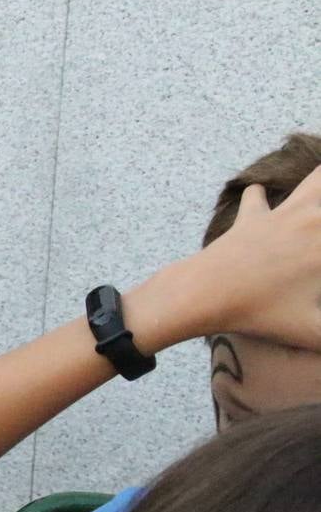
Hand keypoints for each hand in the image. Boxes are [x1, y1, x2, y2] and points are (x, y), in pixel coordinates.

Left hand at [146, 167, 320, 350]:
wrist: (203, 294)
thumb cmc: (259, 314)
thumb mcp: (311, 332)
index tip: (319, 264)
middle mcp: (313, 221)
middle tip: (315, 246)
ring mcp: (283, 214)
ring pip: (316, 178)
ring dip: (320, 179)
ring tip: (319, 184)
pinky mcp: (251, 218)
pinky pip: (257, 197)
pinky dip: (261, 197)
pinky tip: (262, 199)